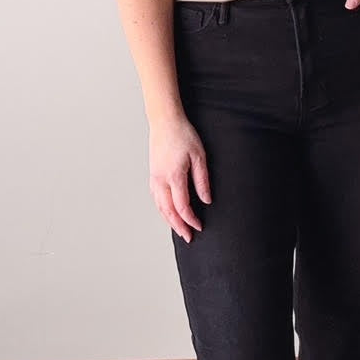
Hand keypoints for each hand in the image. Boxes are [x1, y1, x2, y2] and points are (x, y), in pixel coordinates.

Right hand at [148, 113, 211, 241]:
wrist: (165, 121)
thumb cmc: (183, 135)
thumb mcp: (199, 156)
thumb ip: (202, 180)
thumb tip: (206, 200)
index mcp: (174, 176)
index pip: (182, 206)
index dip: (191, 219)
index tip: (199, 226)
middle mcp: (161, 180)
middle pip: (168, 211)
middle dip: (178, 226)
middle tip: (188, 237)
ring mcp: (154, 177)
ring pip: (159, 206)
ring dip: (169, 220)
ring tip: (178, 229)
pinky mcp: (152, 174)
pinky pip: (155, 198)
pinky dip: (161, 209)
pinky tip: (167, 212)